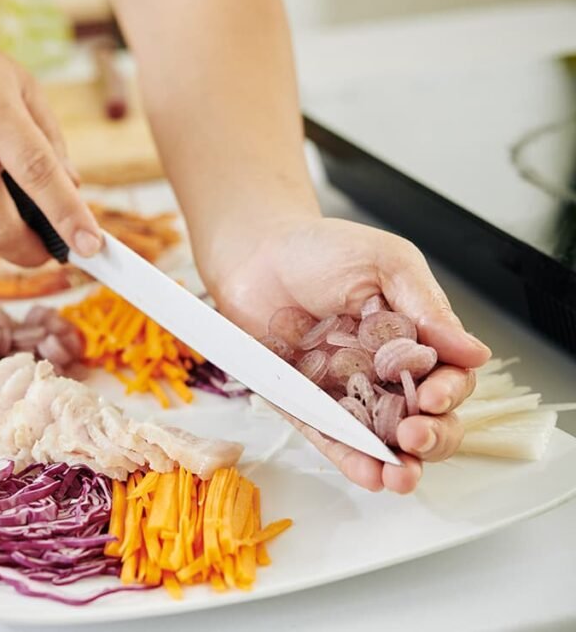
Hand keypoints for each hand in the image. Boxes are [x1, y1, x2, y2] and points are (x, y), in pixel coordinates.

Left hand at [203, 216, 491, 492]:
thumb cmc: (320, 250)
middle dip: (431, 437)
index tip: (433, 396)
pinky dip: (350, 459)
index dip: (447, 392)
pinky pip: (330, 438)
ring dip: (396, 463)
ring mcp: (344, 391)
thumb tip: (474, 352)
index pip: (447, 378)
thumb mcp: (386, 264)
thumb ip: (426, 307)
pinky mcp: (304, 404)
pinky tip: (368, 476)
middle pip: (425, 419)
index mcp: (411, 339)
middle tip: (417, 436)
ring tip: (399, 476)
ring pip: (382, 440)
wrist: (253, 251)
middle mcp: (383, 372)